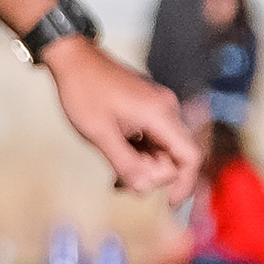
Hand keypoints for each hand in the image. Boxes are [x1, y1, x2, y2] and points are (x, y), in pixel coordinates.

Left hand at [45, 38, 198, 196]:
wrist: (73, 59)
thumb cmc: (84, 93)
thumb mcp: (99, 134)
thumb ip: (124, 163)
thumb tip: (144, 189)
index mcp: (160, 115)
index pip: (189, 157)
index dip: (184, 184)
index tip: (168, 205)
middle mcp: (166, 110)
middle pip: (174, 157)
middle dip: (151, 174)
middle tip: (118, 180)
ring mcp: (157, 109)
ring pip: (161, 151)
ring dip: (142, 168)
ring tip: (114, 177)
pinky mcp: (147, 109)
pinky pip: (151, 140)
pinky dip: (138, 155)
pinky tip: (117, 166)